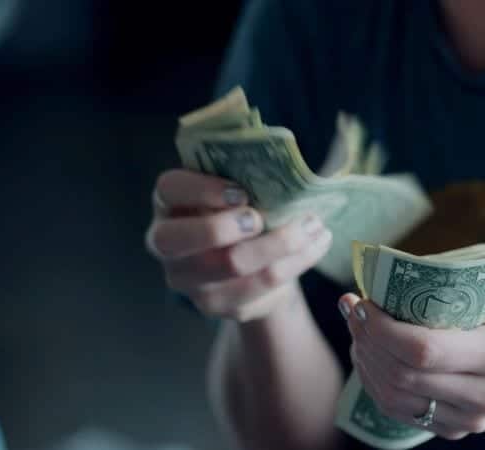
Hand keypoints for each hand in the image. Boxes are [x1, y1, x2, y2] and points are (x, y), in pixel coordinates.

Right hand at [145, 169, 332, 321]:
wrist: (253, 266)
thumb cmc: (243, 212)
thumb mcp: (237, 189)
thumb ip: (247, 178)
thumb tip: (287, 168)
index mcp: (169, 203)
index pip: (170, 189)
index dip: (202, 190)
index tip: (241, 192)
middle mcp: (166, 244)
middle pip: (178, 240)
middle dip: (223, 227)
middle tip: (260, 218)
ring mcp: (188, 280)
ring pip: (231, 264)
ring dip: (280, 242)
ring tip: (314, 225)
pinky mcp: (217, 304)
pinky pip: (260, 285)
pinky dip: (296, 261)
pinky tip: (317, 243)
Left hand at [339, 289, 484, 439]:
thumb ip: (445, 293)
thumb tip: (380, 281)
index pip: (423, 350)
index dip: (381, 328)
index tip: (362, 301)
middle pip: (402, 376)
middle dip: (366, 340)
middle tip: (352, 310)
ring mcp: (471, 420)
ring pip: (394, 399)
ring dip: (365, 361)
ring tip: (358, 330)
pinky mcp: (456, 430)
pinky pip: (401, 412)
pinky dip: (376, 382)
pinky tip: (370, 355)